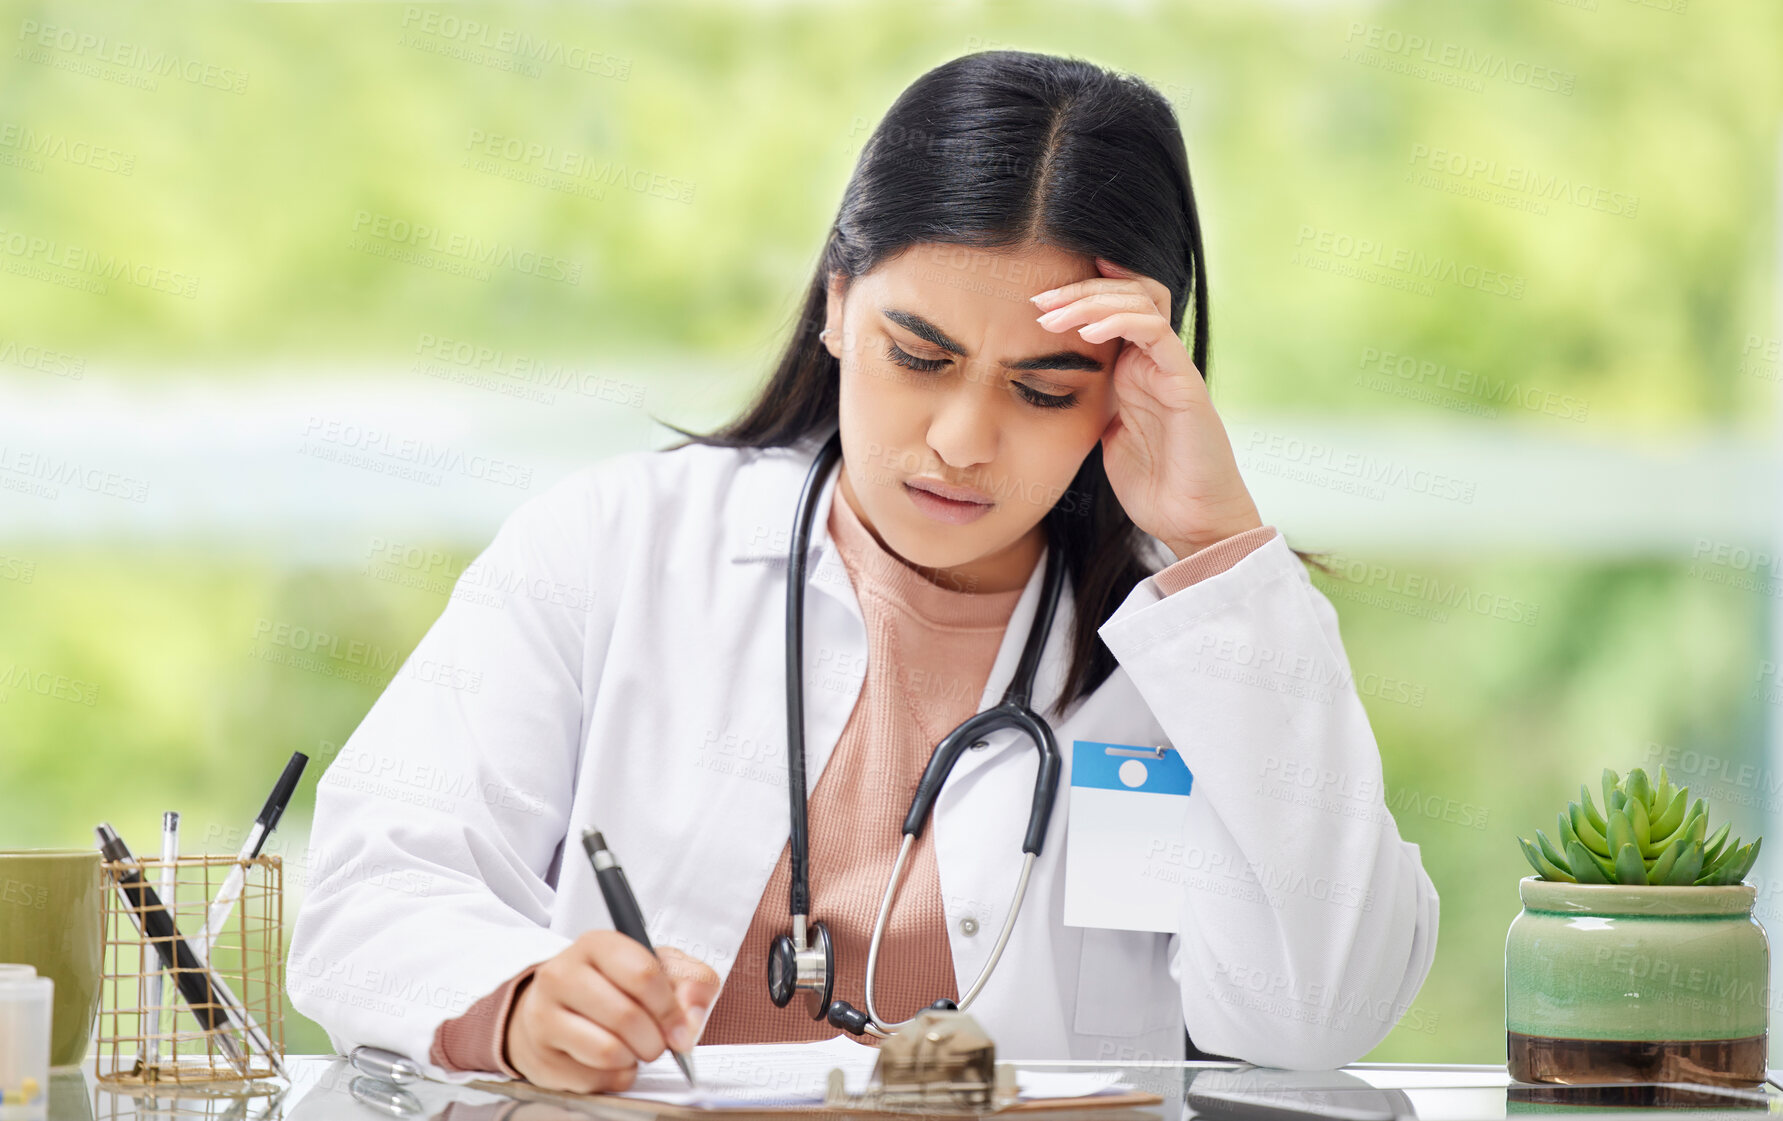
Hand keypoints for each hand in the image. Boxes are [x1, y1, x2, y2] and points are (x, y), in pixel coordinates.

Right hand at [506, 933, 720, 1092]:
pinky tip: (611, 1062)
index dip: (670, 1008)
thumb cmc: (615, 986)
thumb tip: (691, 1021)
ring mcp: (544, 1016)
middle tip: (657, 1042)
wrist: (559, 1008)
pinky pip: (593, 1079)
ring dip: (634, 1059)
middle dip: (655, 1039)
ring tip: (632, 1049)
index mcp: (596, 944)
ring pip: (608, 1051)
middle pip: (626, 1016)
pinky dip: (614, 1077)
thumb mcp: (660, 968)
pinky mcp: (541, 1056)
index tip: (680, 1026)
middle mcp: (561, 975)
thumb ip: (692, 983)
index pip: (643, 974)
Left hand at [1032, 257, 1261, 558]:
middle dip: (1079, 290)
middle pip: (1127, 294)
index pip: (1115, 308)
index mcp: (1135, 370)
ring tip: (1053, 314)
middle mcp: (1155, 362)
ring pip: (1142, 303)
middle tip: (1038, 299)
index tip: (1036, 300)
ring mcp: (1172, 368)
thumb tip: (1051, 389)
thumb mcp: (1105, 436)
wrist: (1191, 522)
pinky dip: (1120, 323)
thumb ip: (1090, 405)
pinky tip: (1088, 332)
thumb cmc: (1153, 486)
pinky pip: (1156, 334)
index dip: (1080, 294)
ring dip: (1093, 301)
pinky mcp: (1185, 383)